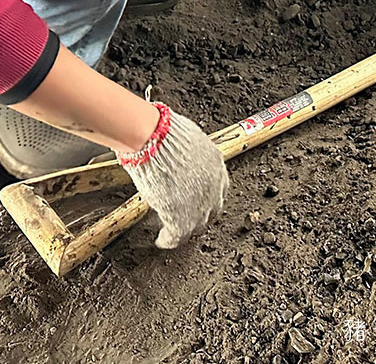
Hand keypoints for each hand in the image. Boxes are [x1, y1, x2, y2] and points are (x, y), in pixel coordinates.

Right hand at [120, 103, 228, 248]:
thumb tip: (180, 156)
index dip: (206, 196)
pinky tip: (161, 240)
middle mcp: (214, 188)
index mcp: (217, 167)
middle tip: (184, 215)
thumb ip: (189, 156)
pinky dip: (167, 240)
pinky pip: (176, 237)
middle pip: (211, 210)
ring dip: (185, 228)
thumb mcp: (187, 142)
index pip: (218, 189)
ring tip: (173, 230)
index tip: (195, 197)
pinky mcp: (182, 219)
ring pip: (196, 225)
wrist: (157, 141)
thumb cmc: (168, 134)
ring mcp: (200, 206)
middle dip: (199, 214)